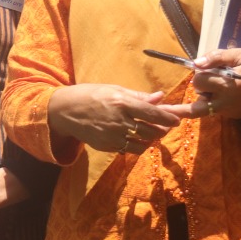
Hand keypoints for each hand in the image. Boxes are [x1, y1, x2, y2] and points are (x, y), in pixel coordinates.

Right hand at [47, 84, 183, 153]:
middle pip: (150, 131)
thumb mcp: (113, 90)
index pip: (152, 113)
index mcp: (122, 103)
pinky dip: (136, 145)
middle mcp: (119, 121)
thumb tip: (160, 97)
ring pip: (142, 144)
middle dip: (161, 130)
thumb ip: (138, 96)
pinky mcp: (106, 146)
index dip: (168, 118)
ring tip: (150, 133)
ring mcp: (112, 136)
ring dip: (150, 139)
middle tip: (165, 126)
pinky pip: (128, 149)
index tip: (176, 120)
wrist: (64, 111)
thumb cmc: (90, 95)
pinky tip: (134, 138)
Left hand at [166, 49, 240, 120]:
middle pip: (195, 104)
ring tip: (225, 85)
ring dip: (208, 96)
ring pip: (204, 107)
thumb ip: (216, 58)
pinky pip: (216, 109)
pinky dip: (217, 100)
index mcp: (227, 86)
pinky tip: (231, 91)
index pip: (198, 82)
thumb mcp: (239, 54)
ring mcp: (230, 112)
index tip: (212, 68)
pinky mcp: (234, 116)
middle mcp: (226, 104)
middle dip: (201, 89)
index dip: (202, 73)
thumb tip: (196, 63)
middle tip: (215, 79)